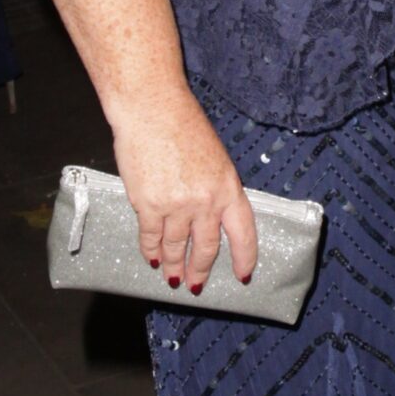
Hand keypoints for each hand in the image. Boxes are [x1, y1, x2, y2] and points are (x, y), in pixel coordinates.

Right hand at [110, 88, 257, 293]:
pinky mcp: (149, 206)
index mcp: (228, 188)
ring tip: (172, 277)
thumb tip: (207, 217)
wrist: (152, 110)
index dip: (245, 258)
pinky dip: (150, 251)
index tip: (243, 276)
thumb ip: (214, 188)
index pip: (243, 233)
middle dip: (200, 270)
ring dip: (173, 265)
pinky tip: (152, 258)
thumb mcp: (214, 158)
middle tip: (196, 285)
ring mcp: (177, 206)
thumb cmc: (182, 125)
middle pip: (207, 248)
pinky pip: (151, 237)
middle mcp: (206, 202)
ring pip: (176, 247)